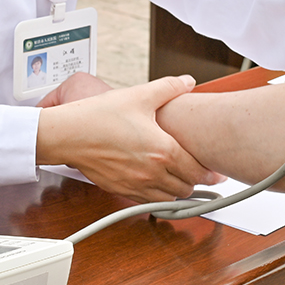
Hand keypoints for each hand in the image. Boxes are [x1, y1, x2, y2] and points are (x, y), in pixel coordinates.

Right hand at [36, 75, 222, 201]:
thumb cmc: (99, 116)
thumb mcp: (139, 95)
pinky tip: (159, 185)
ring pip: (168, 199)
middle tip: (202, 175)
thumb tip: (188, 81)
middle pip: (186, 188)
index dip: (210, 172)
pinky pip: (148, 202)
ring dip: (178, 191)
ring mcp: (135, 184)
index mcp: (161, 150)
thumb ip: (168, 88)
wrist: (67, 134)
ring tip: (183, 180)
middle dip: (196, 182)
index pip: (196, 169)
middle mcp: (151, 172)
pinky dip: (158, 197)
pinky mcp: (121, 190)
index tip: (217, 171)